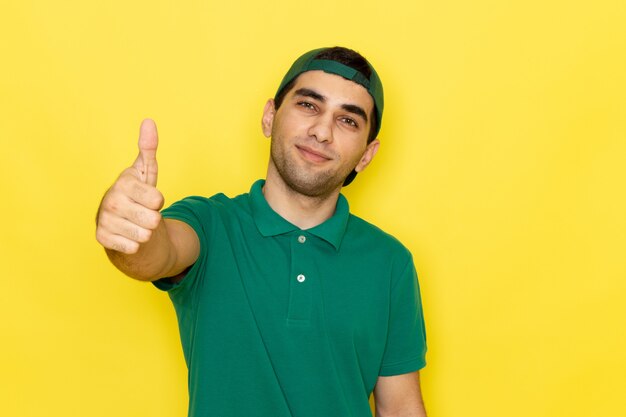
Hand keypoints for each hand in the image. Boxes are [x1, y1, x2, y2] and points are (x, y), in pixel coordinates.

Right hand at [96, 119, 164, 253]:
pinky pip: (134, 248)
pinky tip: (128, 234)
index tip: (149, 197)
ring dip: (145, 233)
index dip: (158, 201)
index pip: (158, 200)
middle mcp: (110, 200)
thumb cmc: (138, 194)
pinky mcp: (102, 238)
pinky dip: (135, 244)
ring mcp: (104, 220)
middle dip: (153, 220)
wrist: (121, 221)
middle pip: (153, 220)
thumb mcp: (146, 172)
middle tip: (143, 213)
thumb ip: (148, 149)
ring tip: (136, 223)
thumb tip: (148, 121)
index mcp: (123, 183)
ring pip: (145, 236)